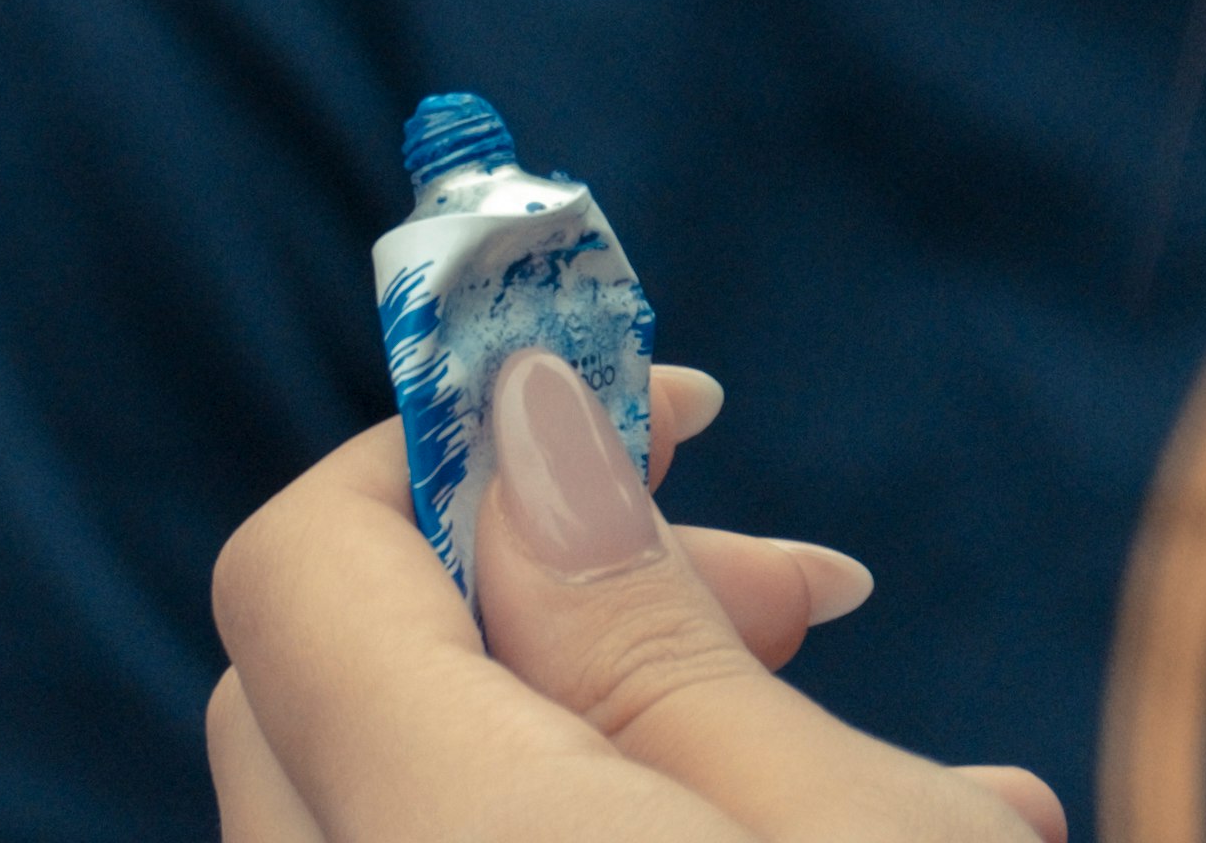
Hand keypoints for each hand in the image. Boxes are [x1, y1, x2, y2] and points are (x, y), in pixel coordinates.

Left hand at [209, 356, 1060, 842]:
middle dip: (559, 592)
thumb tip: (519, 422)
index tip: (670, 405)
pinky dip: (590, 835)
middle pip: (345, 682)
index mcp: (421, 832)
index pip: (302, 562)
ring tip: (903, 783)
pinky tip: (826, 832)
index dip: (463, 446)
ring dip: (617, 733)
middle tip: (802, 596)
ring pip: (415, 798)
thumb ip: (648, 631)